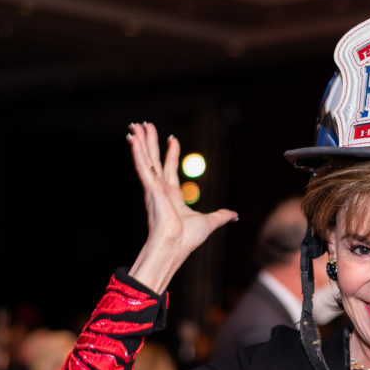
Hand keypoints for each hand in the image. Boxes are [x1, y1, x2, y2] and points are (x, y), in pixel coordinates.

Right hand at [127, 122, 236, 291]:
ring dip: (141, 141)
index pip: (170, 169)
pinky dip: (138, 152)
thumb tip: (235, 215)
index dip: (171, 153)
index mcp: (172, 195)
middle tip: (145, 125)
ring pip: (146, 159)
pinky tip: (134, 138)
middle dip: (151, 142)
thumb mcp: (210, 222)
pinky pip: (143, 166)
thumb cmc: (187, 239)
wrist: (175, 245)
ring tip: (135, 124)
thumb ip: (221, 216)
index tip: (172, 139)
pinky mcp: (150, 188)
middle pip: (154, 159)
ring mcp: (153, 188)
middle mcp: (160, 189)